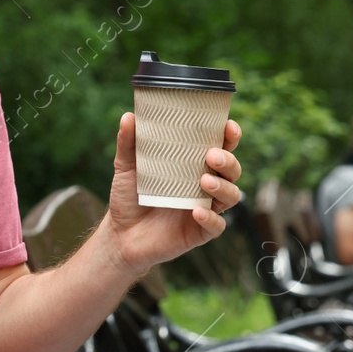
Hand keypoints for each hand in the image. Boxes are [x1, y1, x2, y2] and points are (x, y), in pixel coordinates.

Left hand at [101, 113, 242, 276]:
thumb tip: (129, 116)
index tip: (228, 126)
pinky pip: (216, 226)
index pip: (221, 146)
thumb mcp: (126, 167)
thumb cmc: (129, 197)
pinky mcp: (199, 231)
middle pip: (232, 170)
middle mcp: (204, 185)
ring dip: (223, 187)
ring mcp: (205, 207)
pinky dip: (210, 218)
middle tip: (211, 156)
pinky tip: (196, 212)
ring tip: (204, 182)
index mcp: (193, 165)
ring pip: (231, 196)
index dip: (230, 136)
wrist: (120, 235)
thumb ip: (128, 142)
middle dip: (228, 161)